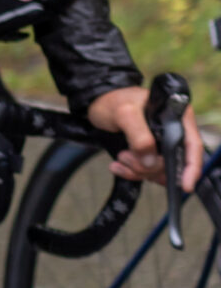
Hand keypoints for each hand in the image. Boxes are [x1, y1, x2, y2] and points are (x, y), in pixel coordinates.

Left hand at [87, 86, 206, 192]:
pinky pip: (146, 172)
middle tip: (125, 156)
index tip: (185, 186)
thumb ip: (139, 135)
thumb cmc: (112, 101)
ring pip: (158, 171)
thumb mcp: (124, 113)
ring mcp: (161, 145)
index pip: (192, 146)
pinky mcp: (148, 154)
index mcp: (178, 117)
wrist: (96, 104)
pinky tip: (117, 167)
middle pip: (173, 162)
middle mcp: (174, 132)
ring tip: (120, 157)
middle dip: (149, 166)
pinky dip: (132, 173)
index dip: (192, 167)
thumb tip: (151, 162)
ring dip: (137, 169)